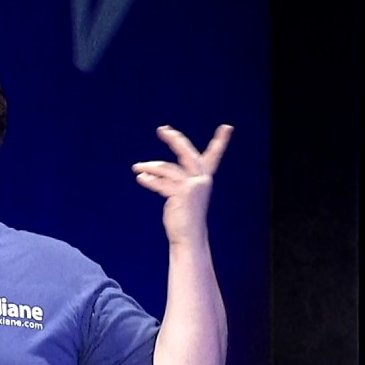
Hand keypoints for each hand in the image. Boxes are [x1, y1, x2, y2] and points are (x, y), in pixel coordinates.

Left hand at [132, 124, 232, 245]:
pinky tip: (140, 178)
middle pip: (187, 153)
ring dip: (150, 167)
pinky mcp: (181, 193)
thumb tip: (150, 171)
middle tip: (163, 129)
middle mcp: (201, 180)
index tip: (227, 127)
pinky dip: (149, 180)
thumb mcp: (182, 196)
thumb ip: (175, 180)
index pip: (213, 156)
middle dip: (174, 140)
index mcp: (204, 179)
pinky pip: (162, 182)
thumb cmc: (184, 219)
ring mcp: (192, 186)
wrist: (189, 238)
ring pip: (167, 169)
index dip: (220, 141)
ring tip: (136, 167)